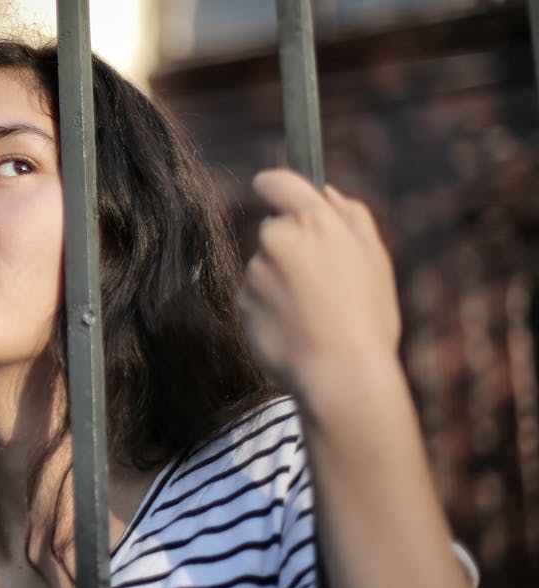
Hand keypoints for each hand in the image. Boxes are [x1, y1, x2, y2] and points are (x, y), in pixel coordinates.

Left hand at [238, 169, 400, 395]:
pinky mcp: (241, 303)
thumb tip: (325, 192)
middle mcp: (276, 240)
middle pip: (273, 228)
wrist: (340, 376)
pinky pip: (256, 296)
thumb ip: (351, 216)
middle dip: (292, 245)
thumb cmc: (367, 317)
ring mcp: (254, 272)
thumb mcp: (375, 259)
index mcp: (312, 221)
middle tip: (325, 280)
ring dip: (282, 279)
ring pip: (265, 265)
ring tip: (315, 311)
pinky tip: (296, 328)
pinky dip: (271, 306)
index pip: (274, 181)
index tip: (280, 196)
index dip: (276, 187)